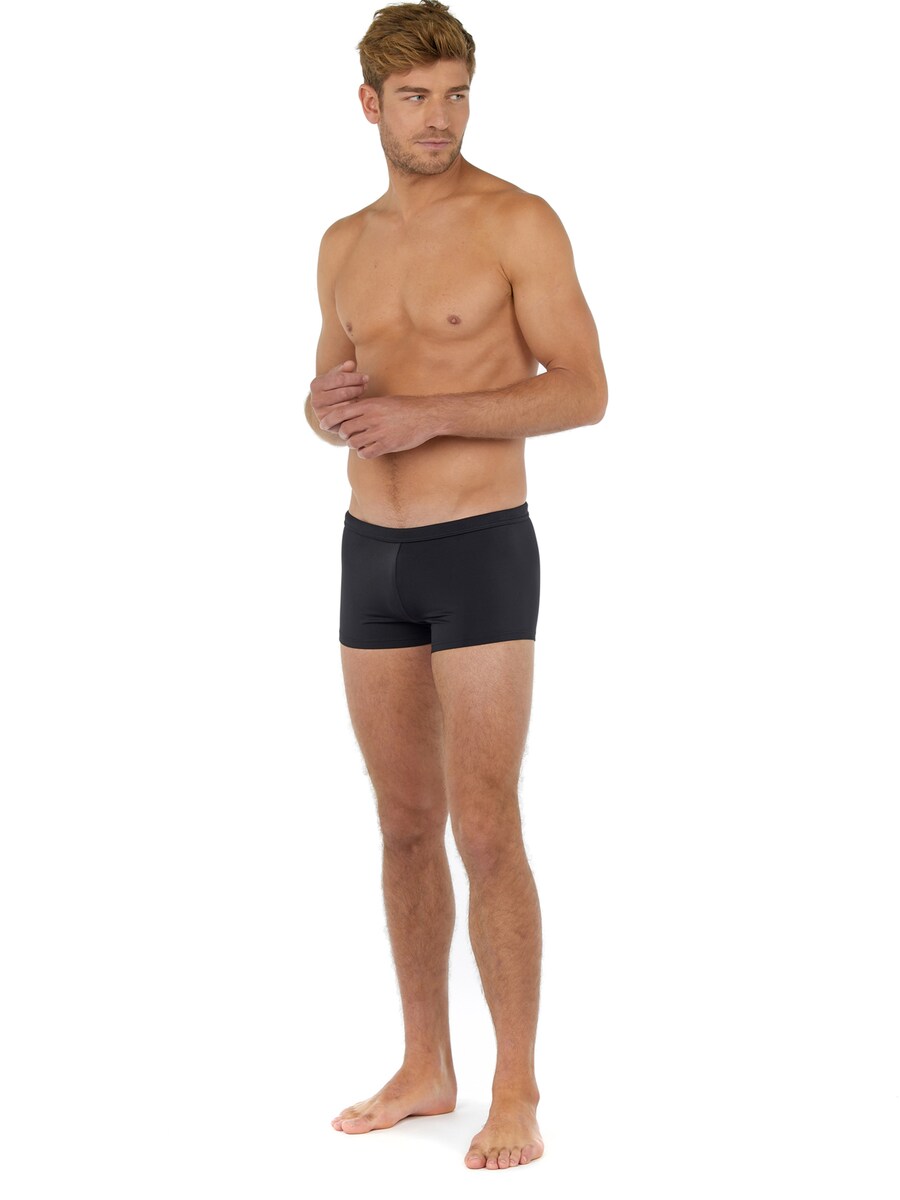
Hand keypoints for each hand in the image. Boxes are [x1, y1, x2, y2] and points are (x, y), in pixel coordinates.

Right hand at [309, 361, 368, 430]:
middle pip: (344, 392)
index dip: (355, 377)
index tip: (366, 377)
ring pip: (347, 404)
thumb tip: (351, 363)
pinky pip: (347, 416)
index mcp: (316, 384)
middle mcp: (315, 399)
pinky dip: (355, 410)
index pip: (339, 378)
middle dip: (358, 388)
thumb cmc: (336, 389)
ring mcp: (320, 413)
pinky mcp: (328, 424)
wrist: (329, 410)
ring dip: (358, 399)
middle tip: (367, 386)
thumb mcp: (339, 377)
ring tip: (363, 394)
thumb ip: (344, 369)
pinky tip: (360, 405)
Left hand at [326, 393, 441, 457]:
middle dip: (344, 434)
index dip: (329, 420)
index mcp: (369, 405)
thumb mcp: (382, 401)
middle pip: (344, 430)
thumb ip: (366, 407)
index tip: (324, 426)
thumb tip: (349, 411)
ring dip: (354, 444)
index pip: (340, 413)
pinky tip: (369, 449)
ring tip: (361, 442)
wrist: (426, 415)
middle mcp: (371, 418)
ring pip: (353, 443)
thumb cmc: (405, 407)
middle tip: (349, 435)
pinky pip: (366, 453)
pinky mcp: (387, 445)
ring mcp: (379, 432)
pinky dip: (364, 453)